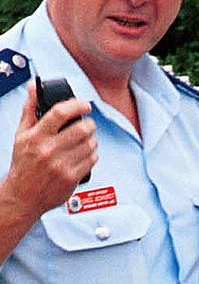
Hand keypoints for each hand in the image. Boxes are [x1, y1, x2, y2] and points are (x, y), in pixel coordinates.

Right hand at [3, 82, 96, 220]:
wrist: (22, 196)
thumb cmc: (23, 164)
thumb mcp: (21, 135)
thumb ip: (30, 109)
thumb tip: (34, 87)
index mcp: (36, 137)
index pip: (60, 113)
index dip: (77, 105)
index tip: (85, 104)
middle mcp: (48, 150)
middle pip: (81, 129)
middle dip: (89, 124)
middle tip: (88, 124)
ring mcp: (61, 165)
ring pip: (90, 144)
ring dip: (92, 139)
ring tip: (86, 140)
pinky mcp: (71, 178)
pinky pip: (92, 160)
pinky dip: (92, 154)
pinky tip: (86, 154)